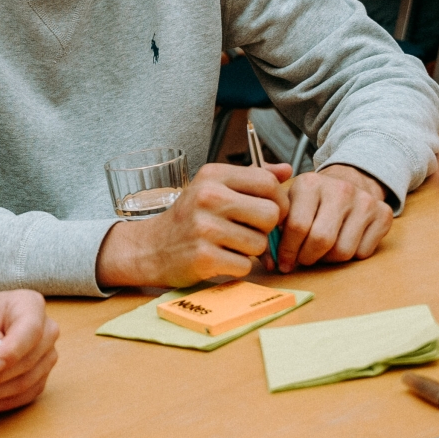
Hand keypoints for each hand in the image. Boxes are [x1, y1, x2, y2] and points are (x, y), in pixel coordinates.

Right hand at [96, 161, 288, 287]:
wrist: (151, 248)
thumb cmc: (189, 217)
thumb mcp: (214, 187)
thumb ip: (252, 178)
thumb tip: (287, 170)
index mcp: (213, 175)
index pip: (267, 182)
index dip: (278, 201)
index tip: (269, 212)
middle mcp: (208, 197)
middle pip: (270, 214)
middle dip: (265, 228)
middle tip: (247, 231)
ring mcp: (204, 228)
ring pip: (259, 243)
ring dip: (250, 250)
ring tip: (229, 244)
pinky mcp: (203, 257)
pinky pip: (244, 265)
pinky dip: (237, 266)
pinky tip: (220, 258)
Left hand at [278, 163, 394, 264]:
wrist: (351, 179)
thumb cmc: (314, 199)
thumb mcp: (290, 201)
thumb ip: (274, 226)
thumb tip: (269, 261)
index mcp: (311, 183)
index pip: (297, 226)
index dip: (288, 251)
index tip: (284, 262)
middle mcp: (340, 190)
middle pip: (321, 240)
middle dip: (308, 257)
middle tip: (303, 259)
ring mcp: (365, 202)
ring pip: (343, 251)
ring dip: (328, 259)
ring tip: (322, 250)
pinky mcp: (383, 215)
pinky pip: (362, 253)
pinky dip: (350, 256)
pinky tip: (342, 242)